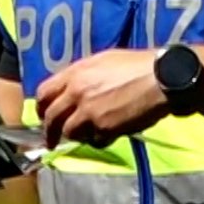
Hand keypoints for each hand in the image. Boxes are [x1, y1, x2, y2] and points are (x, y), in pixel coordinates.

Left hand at [36, 49, 170, 147]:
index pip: (44, 93)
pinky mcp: (105, 127)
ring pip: (71, 132)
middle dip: (50, 133)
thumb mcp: (104, 61)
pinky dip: (100, 140)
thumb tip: (72, 89)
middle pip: (52, 118)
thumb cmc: (137, 66)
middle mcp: (77, 92)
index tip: (43, 117)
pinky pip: (94, 141)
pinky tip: (111, 134)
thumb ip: (83, 76)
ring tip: (90, 134)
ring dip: (78, 136)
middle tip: (52, 141)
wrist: (162, 78)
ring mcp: (90, 111)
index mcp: (76, 73)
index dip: (41, 108)